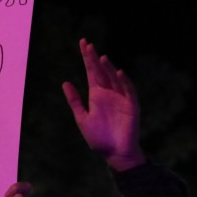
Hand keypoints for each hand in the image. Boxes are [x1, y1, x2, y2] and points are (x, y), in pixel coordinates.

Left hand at [61, 39, 145, 171]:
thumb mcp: (82, 118)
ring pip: (115, 78)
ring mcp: (120, 98)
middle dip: (95, 59)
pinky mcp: (131, 105)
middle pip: (102, 72)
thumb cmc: (99, 138)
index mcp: (96, 95)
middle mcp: (109, 93)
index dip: (88, 58)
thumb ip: (75, 101)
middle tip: (88, 45)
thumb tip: (65, 82)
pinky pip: (128, 90)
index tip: (83, 43)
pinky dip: (124, 81)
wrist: (115, 153)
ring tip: (101, 58)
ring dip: (109, 68)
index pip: (92, 72)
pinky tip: (118, 73)